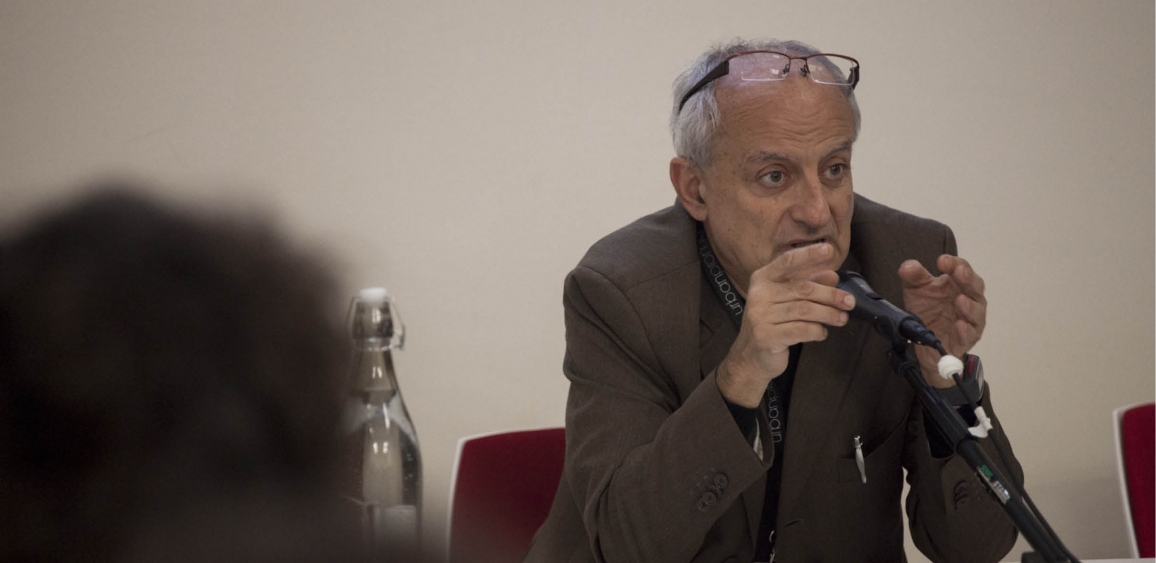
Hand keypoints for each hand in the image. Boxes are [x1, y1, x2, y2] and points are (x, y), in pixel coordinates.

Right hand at [717, 243, 856, 406]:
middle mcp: (759, 295)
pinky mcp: (767, 336)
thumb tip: (832, 275)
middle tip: (849, 302)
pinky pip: (801, 330)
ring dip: (829, 314)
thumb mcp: (787, 300)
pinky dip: (817, 331)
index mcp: (762, 279)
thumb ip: (807, 285)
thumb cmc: (772, 324)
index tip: (829, 250)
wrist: (750, 357)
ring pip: (805, 310)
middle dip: (831, 295)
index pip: (787, 261)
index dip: (809, 254)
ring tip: (841, 318)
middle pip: (803, 289)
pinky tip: (821, 332)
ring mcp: (760, 316)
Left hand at [898, 255, 986, 388]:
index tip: (942, 260)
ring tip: (960, 300)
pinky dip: (965, 331)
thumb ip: (913, 277)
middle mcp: (969, 300)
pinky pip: (969, 336)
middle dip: (968, 279)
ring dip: (970, 306)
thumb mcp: (916, 290)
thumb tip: (909, 266)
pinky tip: (960, 325)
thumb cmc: (927, 310)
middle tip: (960, 272)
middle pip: (975, 288)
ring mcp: (970, 321)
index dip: (955, 263)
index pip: (962, 269)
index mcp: (958, 285)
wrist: (924, 342)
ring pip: (976, 312)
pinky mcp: (965, 341)